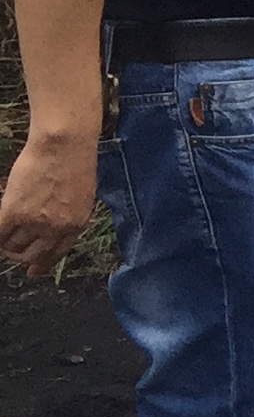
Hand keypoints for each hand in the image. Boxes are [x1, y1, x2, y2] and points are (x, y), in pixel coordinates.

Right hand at [0, 133, 97, 279]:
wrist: (64, 144)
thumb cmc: (74, 160)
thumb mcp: (81, 194)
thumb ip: (68, 214)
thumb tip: (52, 228)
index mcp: (76, 225)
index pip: (56, 254)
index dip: (42, 264)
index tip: (32, 272)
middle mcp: (56, 229)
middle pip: (32, 254)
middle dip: (20, 256)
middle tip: (10, 250)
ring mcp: (34, 222)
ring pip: (12, 245)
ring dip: (6, 244)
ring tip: (4, 234)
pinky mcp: (14, 212)